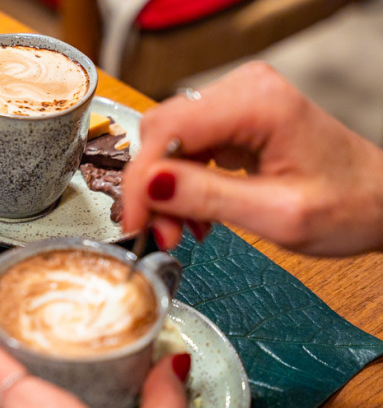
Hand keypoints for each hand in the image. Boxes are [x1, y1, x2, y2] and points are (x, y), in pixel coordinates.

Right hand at [122, 61, 382, 255]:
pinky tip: (196, 211)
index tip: (136, 222)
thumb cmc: (349, 205)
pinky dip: (182, 183)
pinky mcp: (236, 117)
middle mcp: (245, 89)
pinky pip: (187, 146)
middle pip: (162, 132)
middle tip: (162, 231)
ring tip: (183, 229)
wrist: (380, 201)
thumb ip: (208, 197)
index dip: (141, 180)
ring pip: (168, 141)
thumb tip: (149, 187)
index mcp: (258, 104)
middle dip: (153, 188)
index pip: (168, 131)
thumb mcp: (276, 214)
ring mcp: (239, 100)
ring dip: (166, 189)